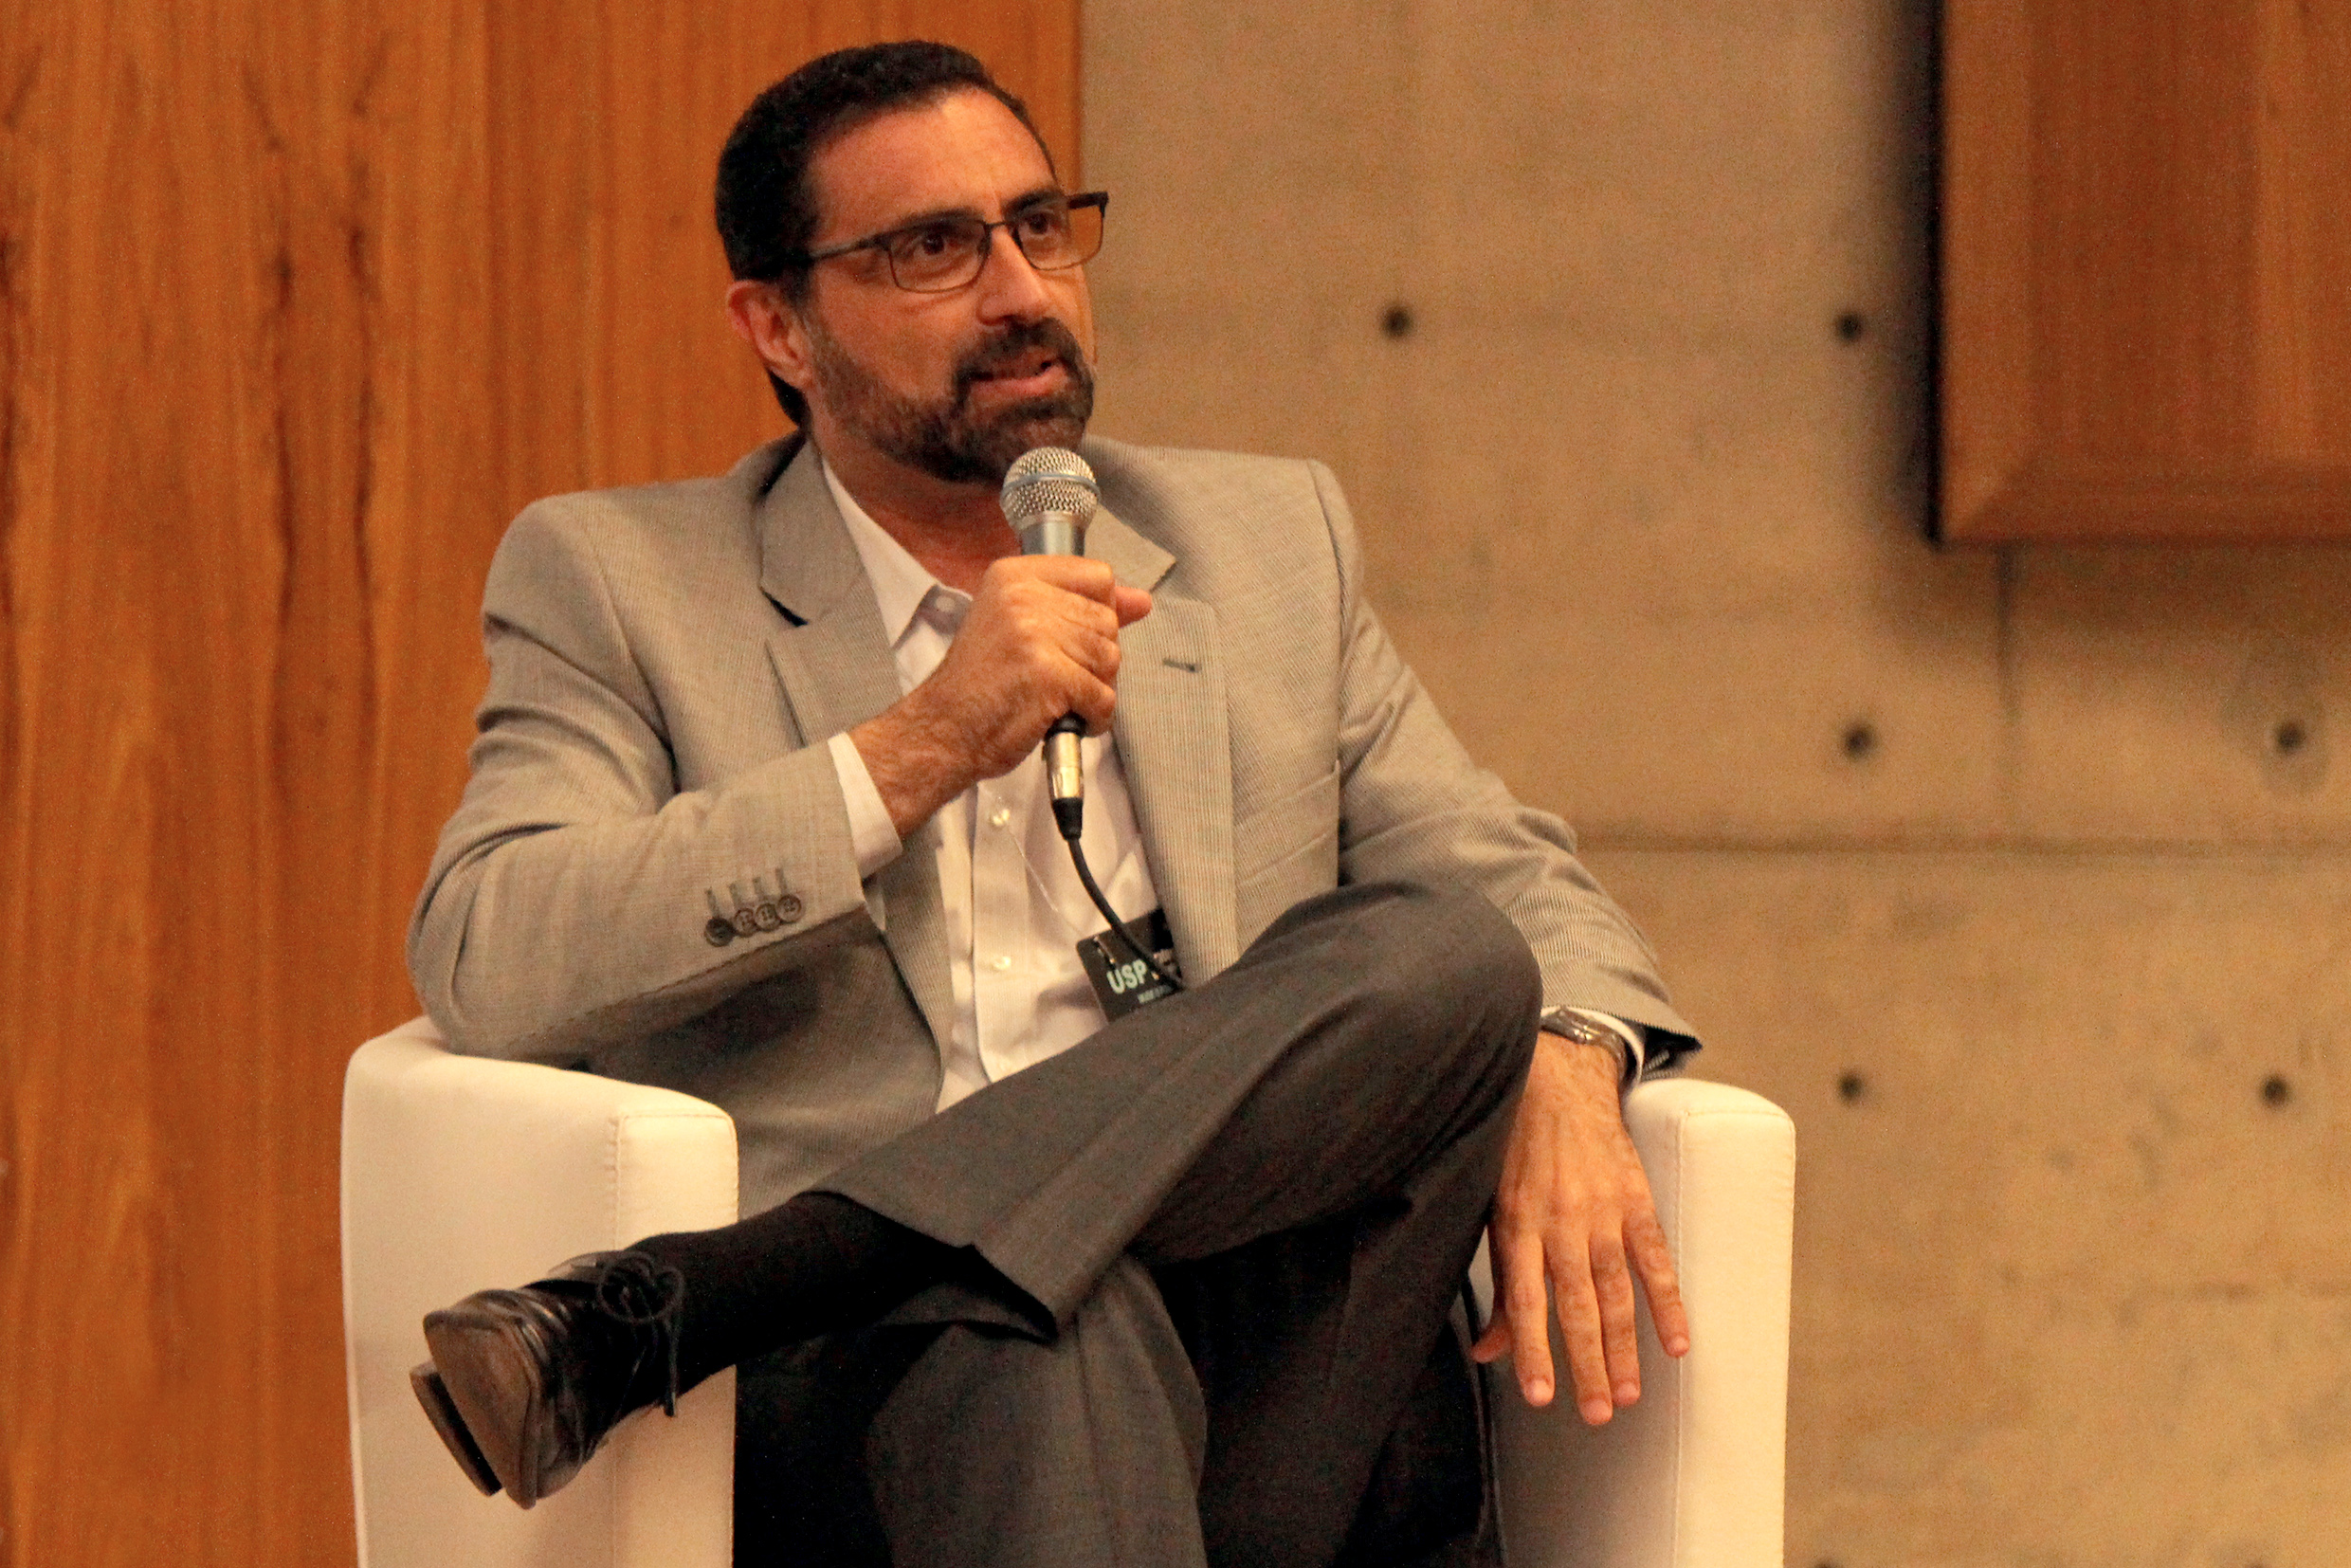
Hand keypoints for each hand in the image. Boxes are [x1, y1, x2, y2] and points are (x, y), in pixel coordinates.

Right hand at [853, 556, 1151, 835]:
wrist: (944, 729)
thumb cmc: (982, 683)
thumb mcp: (1022, 626)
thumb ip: (1083, 607)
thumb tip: (1141, 600)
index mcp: (1016, 575)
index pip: (1098, 576)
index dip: (1097, 613)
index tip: (1070, 639)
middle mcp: (1024, 596)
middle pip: (1108, 621)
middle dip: (1093, 659)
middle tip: (1053, 678)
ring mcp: (1036, 634)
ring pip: (1110, 659)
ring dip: (1093, 690)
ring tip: (1055, 699)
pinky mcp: (1049, 675)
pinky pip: (1104, 697)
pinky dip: (1093, 718)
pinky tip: (1065, 720)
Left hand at [1470, 1030, 1689, 1422]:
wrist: (1553, 1076)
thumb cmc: (1511, 1149)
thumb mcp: (1489, 1205)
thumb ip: (1499, 1279)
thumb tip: (1487, 1349)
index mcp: (1517, 1221)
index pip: (1526, 1298)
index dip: (1532, 1349)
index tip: (1540, 1396)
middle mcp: (1561, 1219)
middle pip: (1577, 1305)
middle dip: (1587, 1364)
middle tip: (1595, 1415)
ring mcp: (1603, 1209)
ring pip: (1617, 1290)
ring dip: (1625, 1347)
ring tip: (1628, 1396)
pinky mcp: (1636, 1198)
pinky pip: (1656, 1258)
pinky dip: (1670, 1302)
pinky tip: (1678, 1343)